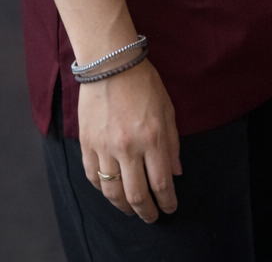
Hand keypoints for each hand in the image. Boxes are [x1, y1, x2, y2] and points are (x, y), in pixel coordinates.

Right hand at [78, 59, 181, 222]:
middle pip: (136, 194)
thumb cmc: (143, 82)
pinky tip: (111, 191)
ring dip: (124, 207)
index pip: (161, 182)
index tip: (170, 208)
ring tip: (132, 210)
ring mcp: (104, 147)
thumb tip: (176, 173)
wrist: (110, 63)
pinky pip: (93, 177)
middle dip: (146, 212)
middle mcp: (127, 146)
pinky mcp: (86, 144)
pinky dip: (103, 189)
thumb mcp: (167, 109)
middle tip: (152, 217)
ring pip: (112, 192)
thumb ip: (172, 143)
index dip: (167, 201)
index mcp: (152, 136)